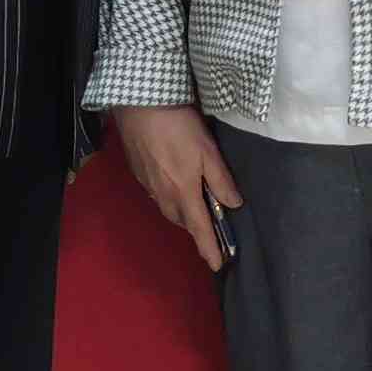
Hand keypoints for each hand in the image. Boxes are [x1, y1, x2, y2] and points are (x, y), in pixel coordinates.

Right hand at [111, 103, 240, 273]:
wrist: (139, 105)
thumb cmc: (179, 126)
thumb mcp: (208, 151)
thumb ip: (221, 181)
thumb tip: (233, 205)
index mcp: (184, 192)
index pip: (199, 228)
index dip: (209, 248)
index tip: (218, 265)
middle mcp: (163, 195)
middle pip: (182, 221)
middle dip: (195, 228)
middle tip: (209, 227)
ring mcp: (147, 185)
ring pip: (167, 209)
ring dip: (182, 213)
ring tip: (193, 207)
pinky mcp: (138, 172)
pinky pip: (156, 195)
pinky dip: (168, 198)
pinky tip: (173, 185)